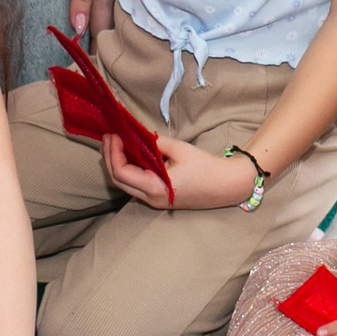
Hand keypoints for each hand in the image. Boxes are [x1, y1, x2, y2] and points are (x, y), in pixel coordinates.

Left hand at [103, 131, 250, 211]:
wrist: (228, 186)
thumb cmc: (206, 168)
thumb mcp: (180, 149)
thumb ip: (155, 143)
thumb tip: (138, 135)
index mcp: (155, 188)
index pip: (121, 172)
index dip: (113, 152)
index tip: (113, 134)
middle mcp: (151, 199)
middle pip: (118, 181)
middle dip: (109, 158)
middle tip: (108, 137)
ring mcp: (155, 201)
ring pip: (125, 185)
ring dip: (116, 164)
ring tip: (115, 144)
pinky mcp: (160, 198)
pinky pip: (137, 185)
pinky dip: (128, 170)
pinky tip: (130, 155)